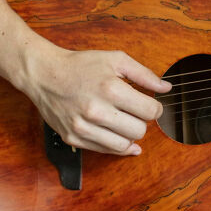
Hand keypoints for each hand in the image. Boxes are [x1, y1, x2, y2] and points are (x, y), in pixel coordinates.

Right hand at [25, 46, 170, 155]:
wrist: (44, 74)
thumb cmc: (81, 65)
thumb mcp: (116, 60)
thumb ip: (144, 74)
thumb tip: (167, 88)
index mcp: (111, 89)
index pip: (150, 112)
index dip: (155, 108)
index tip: (150, 105)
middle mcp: (96, 111)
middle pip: (139, 131)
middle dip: (142, 121)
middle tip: (134, 112)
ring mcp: (83, 127)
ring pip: (124, 145)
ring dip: (129, 135)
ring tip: (124, 122)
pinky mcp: (73, 138)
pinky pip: (105, 151)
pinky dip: (116, 145)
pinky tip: (118, 135)